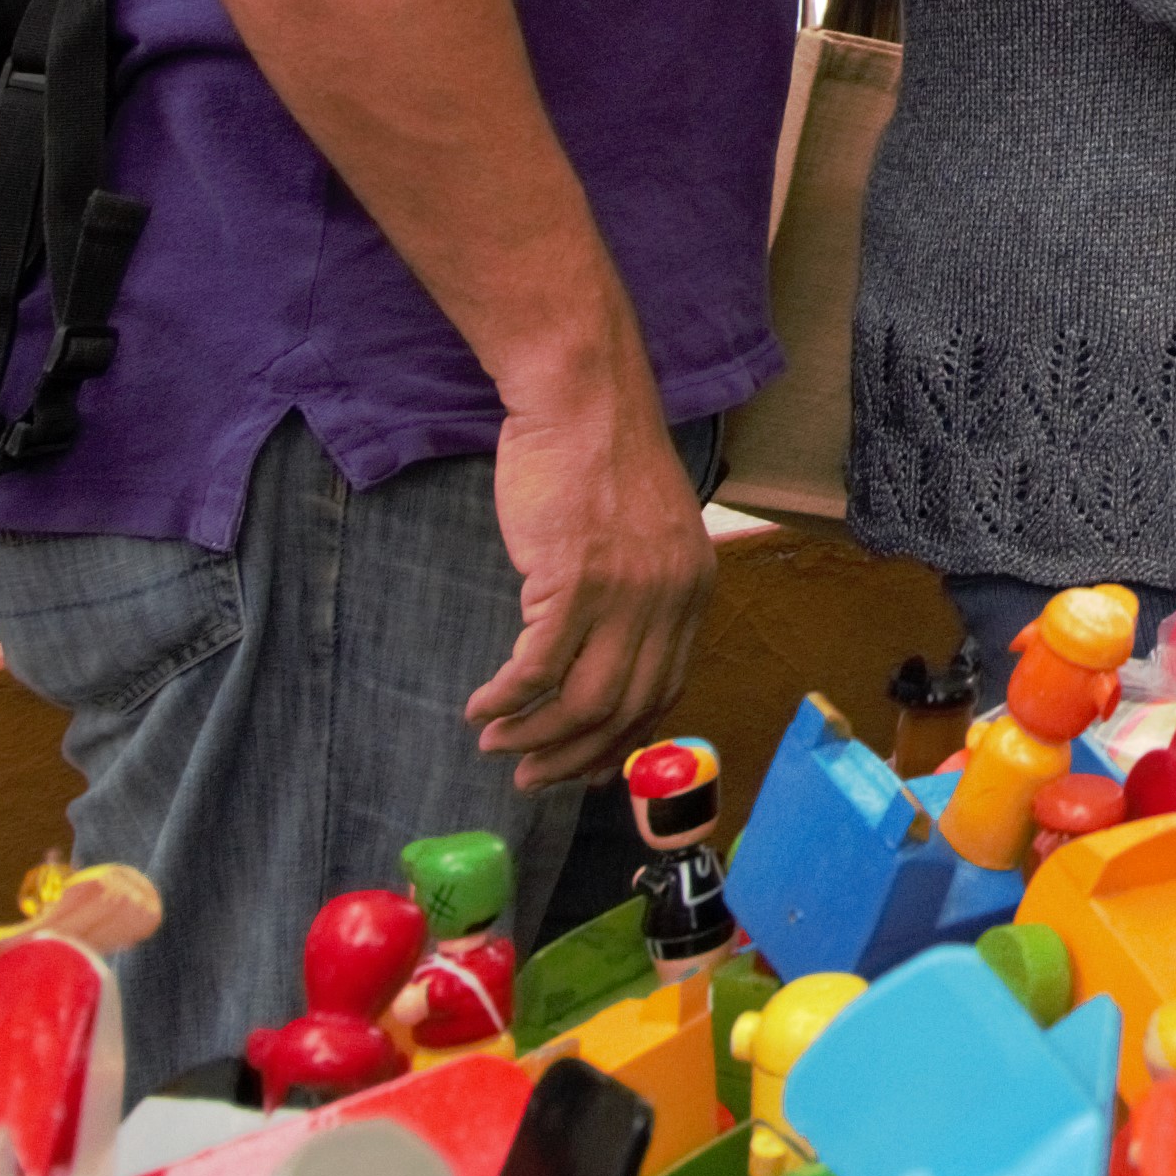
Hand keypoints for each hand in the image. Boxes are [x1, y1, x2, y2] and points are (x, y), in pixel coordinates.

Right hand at [470, 387, 713, 787]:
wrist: (580, 398)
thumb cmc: (598, 459)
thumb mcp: (646, 532)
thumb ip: (641, 593)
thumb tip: (607, 656)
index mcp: (693, 590)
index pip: (665, 692)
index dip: (621, 740)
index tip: (584, 767)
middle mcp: (670, 600)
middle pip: (624, 709)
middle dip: (572, 756)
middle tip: (530, 778)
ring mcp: (625, 593)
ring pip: (582, 700)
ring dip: (534, 737)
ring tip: (497, 746)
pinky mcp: (574, 581)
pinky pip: (536, 667)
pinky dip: (506, 699)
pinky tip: (482, 707)